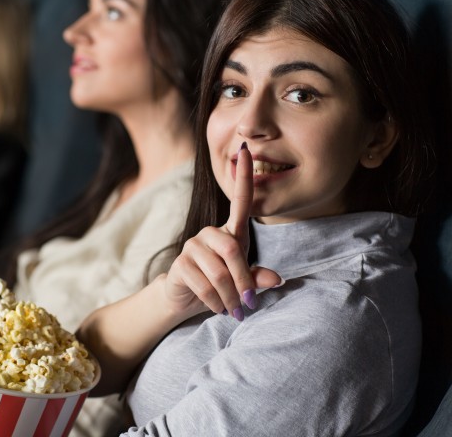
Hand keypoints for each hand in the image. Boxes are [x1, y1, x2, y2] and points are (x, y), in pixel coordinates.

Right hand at [165, 142, 282, 320]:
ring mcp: (194, 245)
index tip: (246, 148)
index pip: (240, 199)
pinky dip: (215, 302)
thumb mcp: (243, 280)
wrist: (187, 299)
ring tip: (233, 311)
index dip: (244, 174)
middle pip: (233, 250)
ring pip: (220, 272)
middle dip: (243, 281)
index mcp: (230, 232)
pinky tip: (217, 307)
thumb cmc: (221, 285)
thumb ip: (258, 277)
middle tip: (247, 305)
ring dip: (230, 298)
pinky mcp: (181, 263)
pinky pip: (204, 284)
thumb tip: (278, 279)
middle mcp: (211, 233)